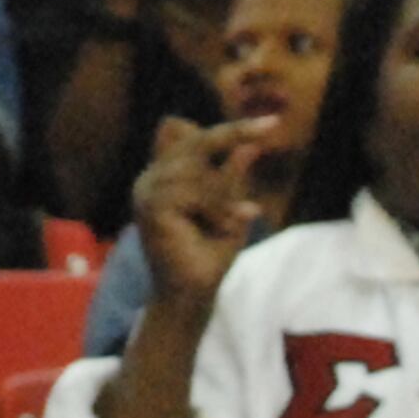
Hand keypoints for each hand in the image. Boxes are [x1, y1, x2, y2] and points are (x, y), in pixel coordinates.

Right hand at [130, 110, 276, 310]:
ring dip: (223, 195)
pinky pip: (192, 191)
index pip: (191, 134)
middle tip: (267, 140)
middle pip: (195, 142)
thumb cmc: (211, 253)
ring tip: (233, 220)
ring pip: (197, 170)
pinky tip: (224, 226)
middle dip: (232, 145)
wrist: (194, 294)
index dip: (230, 129)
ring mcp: (147, 190)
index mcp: (166, 174)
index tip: (272, 123)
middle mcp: (151, 177)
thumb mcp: (230, 209)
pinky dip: (216, 208)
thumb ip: (234, 178)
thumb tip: (250, 147)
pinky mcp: (151, 207)